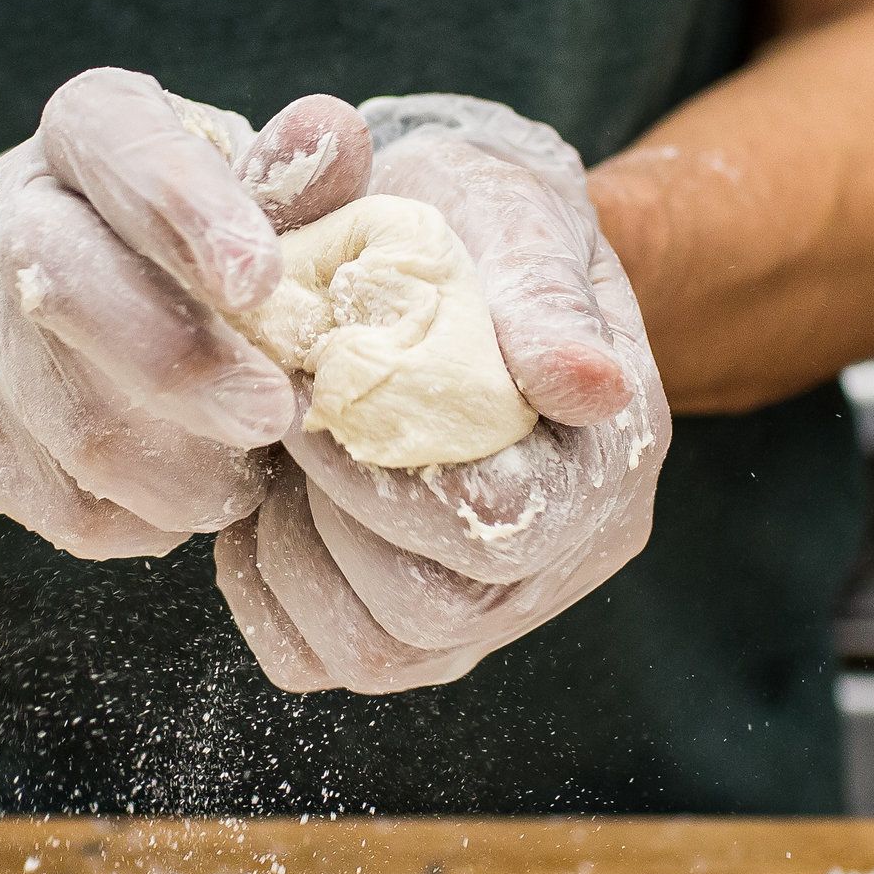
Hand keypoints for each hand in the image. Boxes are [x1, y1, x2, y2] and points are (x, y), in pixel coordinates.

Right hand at [0, 69, 368, 557]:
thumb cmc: (148, 233)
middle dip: (183, 367)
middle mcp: (6, 210)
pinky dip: (144, 518)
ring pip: (75, 423)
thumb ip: (286, 177)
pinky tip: (181, 494)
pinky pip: (62, 500)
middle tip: (275, 415)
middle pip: (73, 289)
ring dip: (184, 471)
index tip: (260, 280)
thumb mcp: (218, 182)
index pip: (127, 155)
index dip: (192, 215)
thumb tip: (335, 133)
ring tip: (249, 473)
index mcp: (87, 131)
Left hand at [214, 95, 669, 691]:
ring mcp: (486, 609)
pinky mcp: (408, 630)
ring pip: (370, 652)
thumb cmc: (474, 222)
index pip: (502, 526)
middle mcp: (562, 557)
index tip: (314, 394)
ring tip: (275, 455)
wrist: (441, 249)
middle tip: (280, 418)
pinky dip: (265, 587)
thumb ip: (546, 296)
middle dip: (329, 516)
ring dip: (291, 554)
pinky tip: (268, 498)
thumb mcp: (515, 215)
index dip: (389, 477)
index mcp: (607, 463)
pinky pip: (314, 659)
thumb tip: (591, 383)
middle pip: (433, 610)